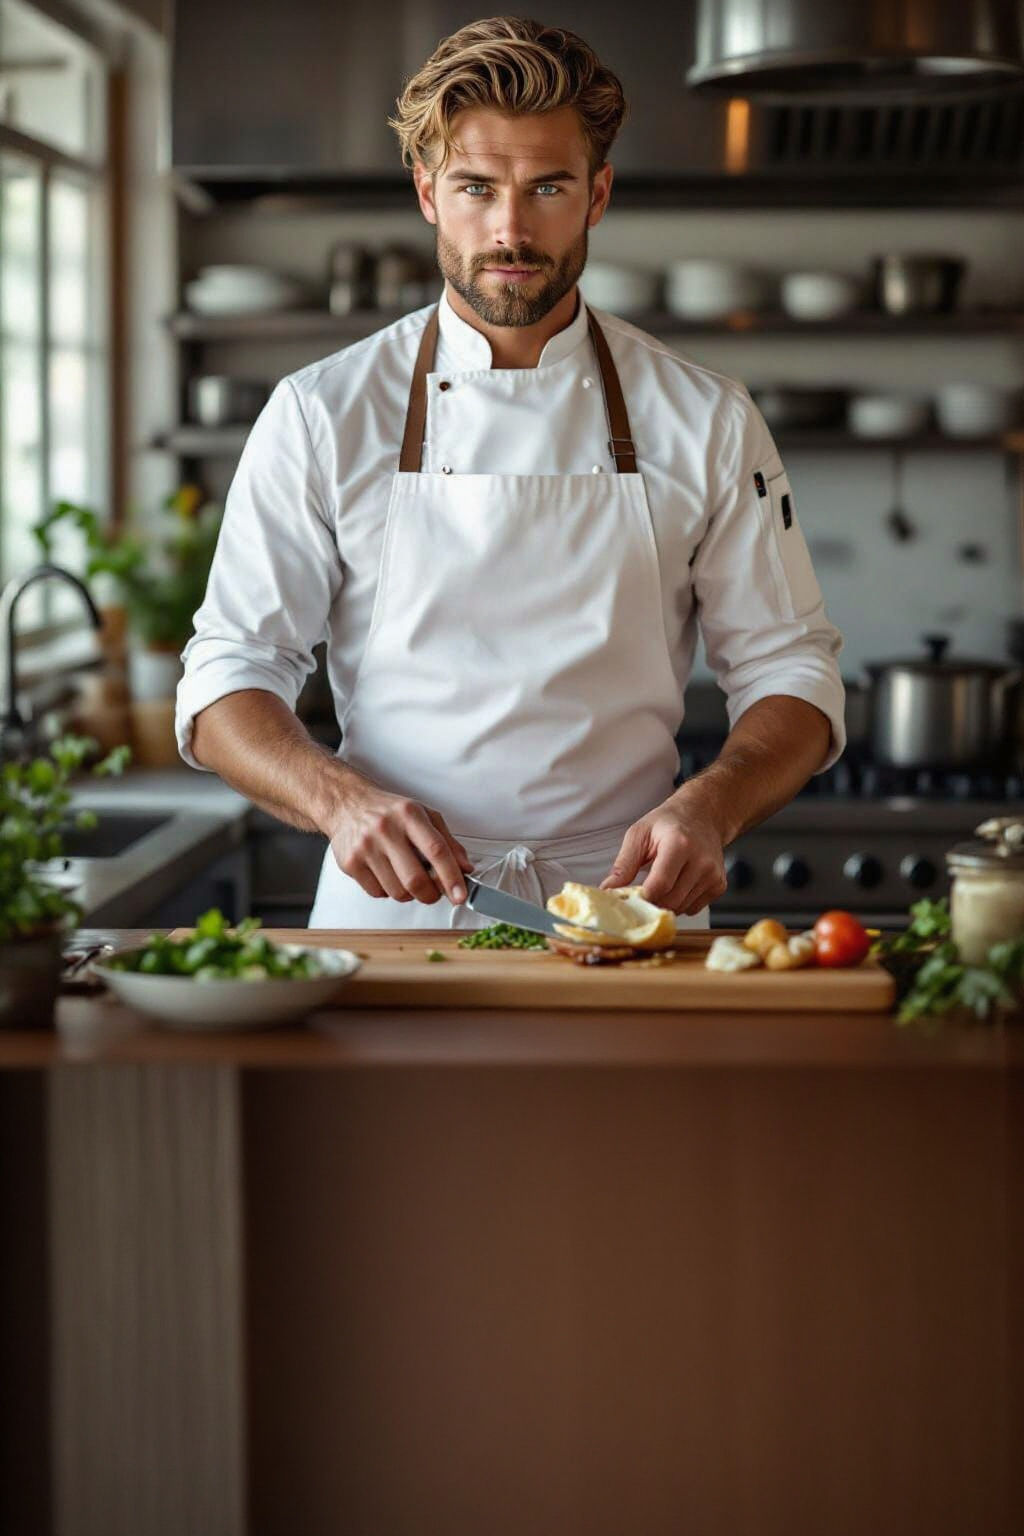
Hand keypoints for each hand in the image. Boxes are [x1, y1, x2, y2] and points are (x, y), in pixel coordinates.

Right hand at [328, 781, 473, 904]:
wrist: (347, 804)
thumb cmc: (388, 811)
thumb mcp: (423, 815)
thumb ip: (448, 842)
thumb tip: (465, 868)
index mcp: (409, 815)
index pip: (436, 850)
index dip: (451, 877)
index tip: (460, 895)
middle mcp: (386, 829)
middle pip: (415, 879)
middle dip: (431, 894)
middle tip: (434, 892)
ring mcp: (366, 847)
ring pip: (397, 892)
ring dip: (409, 893)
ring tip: (406, 876)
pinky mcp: (350, 863)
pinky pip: (378, 893)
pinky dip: (388, 891)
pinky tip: (387, 873)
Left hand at [599, 800, 727, 914]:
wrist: (702, 816)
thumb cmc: (668, 823)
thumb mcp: (639, 834)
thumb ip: (623, 864)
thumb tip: (608, 890)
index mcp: (679, 845)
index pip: (660, 885)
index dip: (642, 897)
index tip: (629, 899)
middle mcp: (701, 861)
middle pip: (670, 900)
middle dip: (651, 902)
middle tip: (640, 892)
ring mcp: (713, 875)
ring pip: (681, 908)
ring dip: (665, 903)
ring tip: (661, 883)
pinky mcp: (719, 885)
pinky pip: (693, 908)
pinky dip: (680, 902)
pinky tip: (677, 884)